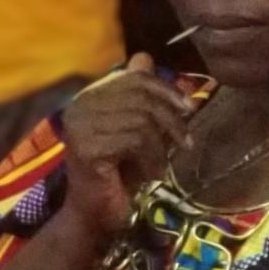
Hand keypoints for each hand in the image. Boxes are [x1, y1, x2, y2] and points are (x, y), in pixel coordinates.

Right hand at [60, 54, 192, 235]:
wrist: (94, 212)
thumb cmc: (118, 168)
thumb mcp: (135, 125)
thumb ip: (140, 94)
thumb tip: (146, 57)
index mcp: (89, 94)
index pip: (135, 77)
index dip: (167, 90)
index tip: (188, 107)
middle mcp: (79, 105)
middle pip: (141, 97)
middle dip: (171, 118)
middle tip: (185, 141)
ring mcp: (80, 126)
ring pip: (141, 119)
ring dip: (161, 144)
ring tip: (164, 162)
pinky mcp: (86, 147)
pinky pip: (135, 140)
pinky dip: (152, 156)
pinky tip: (152, 171)